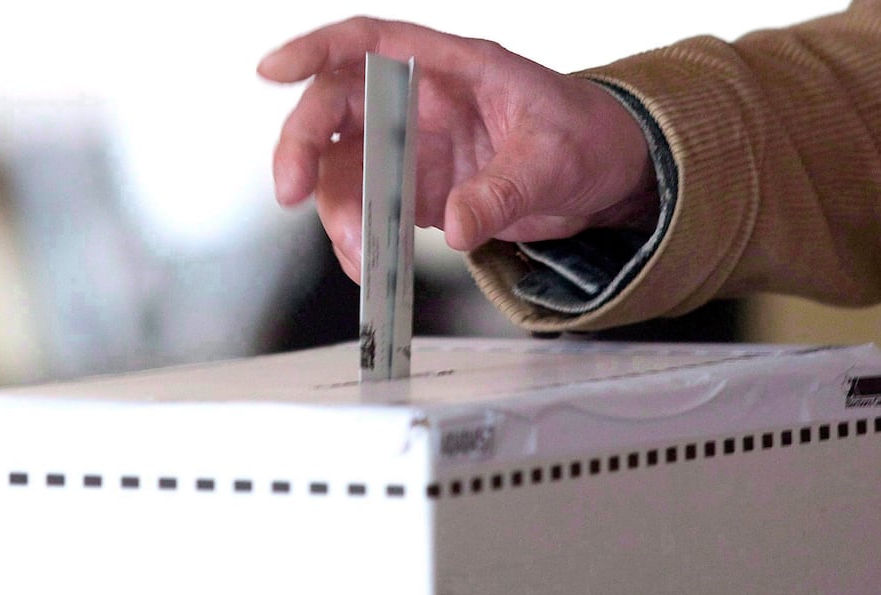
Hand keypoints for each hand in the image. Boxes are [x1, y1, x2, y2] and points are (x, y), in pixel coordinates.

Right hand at [258, 17, 656, 282]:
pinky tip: (371, 265)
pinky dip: (361, 240)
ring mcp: (413, 148)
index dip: (316, 50)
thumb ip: (504, 189)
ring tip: (361, 255)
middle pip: (336, 109)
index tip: (275, 71)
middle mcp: (419, 104)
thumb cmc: (586, 135)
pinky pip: (369, 212)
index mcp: (451, 67)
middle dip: (303, 146)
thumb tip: (458, 224)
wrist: (606, 175)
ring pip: (343, 169)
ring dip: (335, 212)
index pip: (369, 43)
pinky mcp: (416, 192)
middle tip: (292, 190)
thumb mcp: (554, 158)